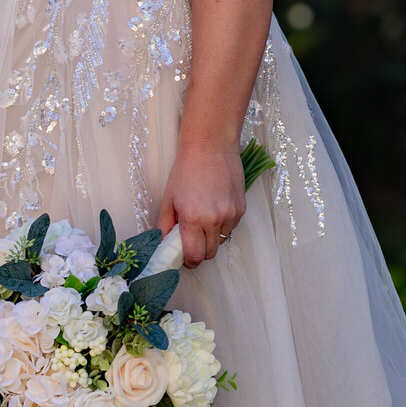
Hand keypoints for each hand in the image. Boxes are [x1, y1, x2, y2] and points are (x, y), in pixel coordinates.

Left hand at [155, 137, 245, 267]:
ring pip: (221, 241)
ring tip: (204, 217)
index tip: (183, 255)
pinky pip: (231, 227)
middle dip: (200, 250)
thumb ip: (164, 226)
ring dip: (212, 237)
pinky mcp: (242, 208)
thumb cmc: (186, 169)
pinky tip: (215, 207)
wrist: (211, 145)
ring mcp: (231, 214)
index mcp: (193, 219)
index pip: (194, 257)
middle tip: (192, 237)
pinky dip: (223, 224)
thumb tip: (163, 245)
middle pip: (210, 254)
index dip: (188, 260)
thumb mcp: (168, 199)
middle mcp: (215, 219)